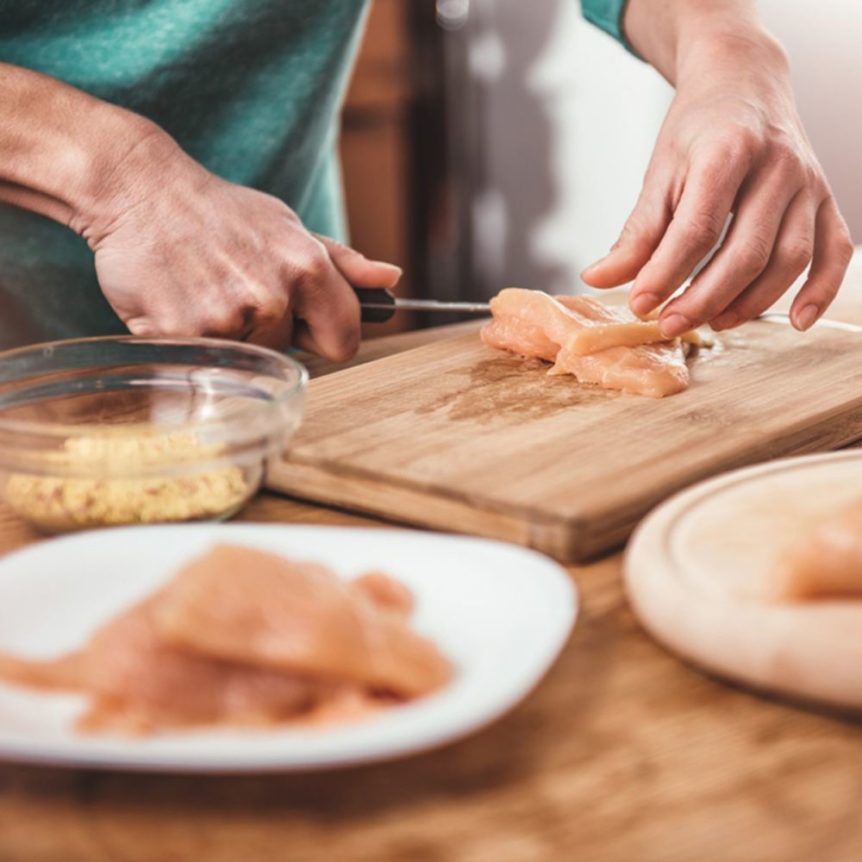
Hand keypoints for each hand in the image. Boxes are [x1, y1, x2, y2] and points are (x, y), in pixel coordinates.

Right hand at [80, 131, 400, 359]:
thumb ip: (341, 262)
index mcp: (307, 268)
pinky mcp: (184, 334)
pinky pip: (203, 362)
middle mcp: (272, 295)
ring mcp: (228, 317)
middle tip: (233, 291)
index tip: (305, 326)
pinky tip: (179, 303)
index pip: (345, 340)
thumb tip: (390, 279)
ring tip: (205, 294)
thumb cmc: (218, 213)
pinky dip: (191, 341)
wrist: (137, 190)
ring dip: (228, 338)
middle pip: (288, 354)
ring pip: (246, 360)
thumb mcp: (286, 226)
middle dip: (267, 333)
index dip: (326, 337)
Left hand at [581, 32, 852, 335]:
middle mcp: (777, 166)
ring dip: (751, 302)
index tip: (639, 305)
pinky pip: (835, 250)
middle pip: (746, 251)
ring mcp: (808, 183)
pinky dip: (821, 289)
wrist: (744, 81)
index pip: (698, 228)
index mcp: (728, 151)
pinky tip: (796, 321)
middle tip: (668, 324)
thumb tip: (597, 279)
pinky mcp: (825, 198)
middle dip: (704, 298)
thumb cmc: (698, 131)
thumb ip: (635, 233)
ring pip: (789, 258)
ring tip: (712, 323)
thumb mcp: (660, 173)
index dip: (666, 273)